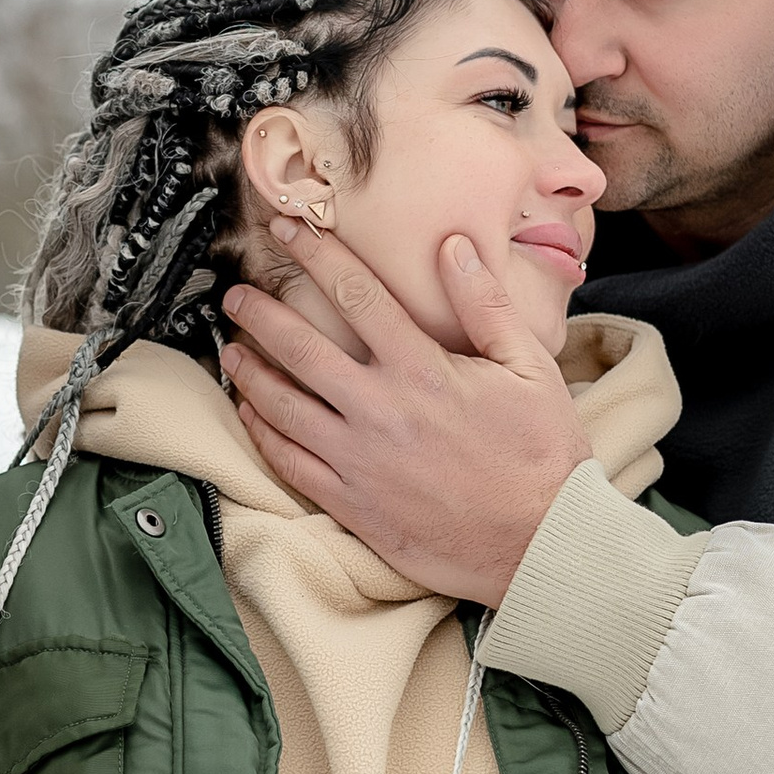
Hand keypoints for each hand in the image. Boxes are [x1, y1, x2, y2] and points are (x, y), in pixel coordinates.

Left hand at [218, 234, 589, 602]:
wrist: (541, 543)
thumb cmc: (542, 455)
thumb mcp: (531, 368)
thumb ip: (486, 305)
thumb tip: (454, 246)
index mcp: (423, 370)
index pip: (356, 294)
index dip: (317, 255)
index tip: (290, 230)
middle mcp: (380, 411)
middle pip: (300, 348)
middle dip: (260, 314)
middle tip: (236, 295)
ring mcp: (359, 461)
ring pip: (282, 407)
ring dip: (250, 373)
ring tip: (231, 350)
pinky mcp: (351, 504)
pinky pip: (289, 463)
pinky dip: (262, 434)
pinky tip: (252, 415)